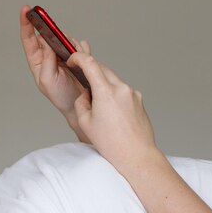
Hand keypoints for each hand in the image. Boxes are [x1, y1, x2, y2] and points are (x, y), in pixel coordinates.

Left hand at [20, 5, 89, 127]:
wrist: (79, 105)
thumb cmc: (60, 96)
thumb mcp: (48, 80)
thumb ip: (46, 60)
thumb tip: (45, 41)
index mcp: (37, 62)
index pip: (29, 39)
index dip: (27, 24)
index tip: (26, 10)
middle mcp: (49, 56)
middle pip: (48, 34)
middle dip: (54, 33)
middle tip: (59, 35)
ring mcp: (63, 55)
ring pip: (65, 38)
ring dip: (69, 44)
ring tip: (73, 57)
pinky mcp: (77, 56)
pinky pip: (79, 45)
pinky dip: (81, 49)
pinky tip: (82, 59)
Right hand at [66, 52, 158, 169]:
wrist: (136, 154)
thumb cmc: (111, 143)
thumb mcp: (85, 123)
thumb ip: (81, 102)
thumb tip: (86, 94)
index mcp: (105, 92)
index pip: (90, 64)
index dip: (78, 58)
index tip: (72, 60)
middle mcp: (121, 88)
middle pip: (102, 69)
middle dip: (90, 72)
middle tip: (81, 83)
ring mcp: (132, 93)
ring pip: (113, 80)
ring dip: (102, 85)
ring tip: (97, 107)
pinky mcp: (138, 100)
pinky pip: (122, 91)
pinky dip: (113, 95)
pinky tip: (111, 113)